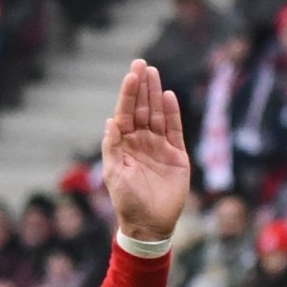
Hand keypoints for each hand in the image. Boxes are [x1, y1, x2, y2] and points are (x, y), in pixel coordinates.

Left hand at [101, 59, 188, 242]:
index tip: (130, 75)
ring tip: (154, 73)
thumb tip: (110, 122)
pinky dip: (172, 113)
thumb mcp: (114, 174)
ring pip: (157, 114)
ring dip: (155, 94)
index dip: (128, 95)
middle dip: (141, 87)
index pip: (124, 115)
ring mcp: (158, 146)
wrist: (149, 223)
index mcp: (122, 146)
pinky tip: (168, 97)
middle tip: (142, 63)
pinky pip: (174, 129)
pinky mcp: (176, 154)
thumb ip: (112, 148)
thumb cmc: (127, 201)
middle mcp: (140, 142)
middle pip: (141, 109)